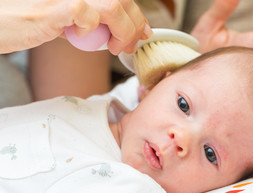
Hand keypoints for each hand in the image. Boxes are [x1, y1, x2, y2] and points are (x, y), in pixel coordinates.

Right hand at [0, 0, 150, 54]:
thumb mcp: (66, 16)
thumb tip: (114, 31)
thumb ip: (89, 18)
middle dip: (135, 26)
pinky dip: (91, 28)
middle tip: (130, 45)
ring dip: (123, 31)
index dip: (137, 15)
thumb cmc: (28, 20)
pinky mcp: (54, 7)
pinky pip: (87, 14)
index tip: (143, 31)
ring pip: (113, 5)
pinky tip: (81, 35)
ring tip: (115, 47)